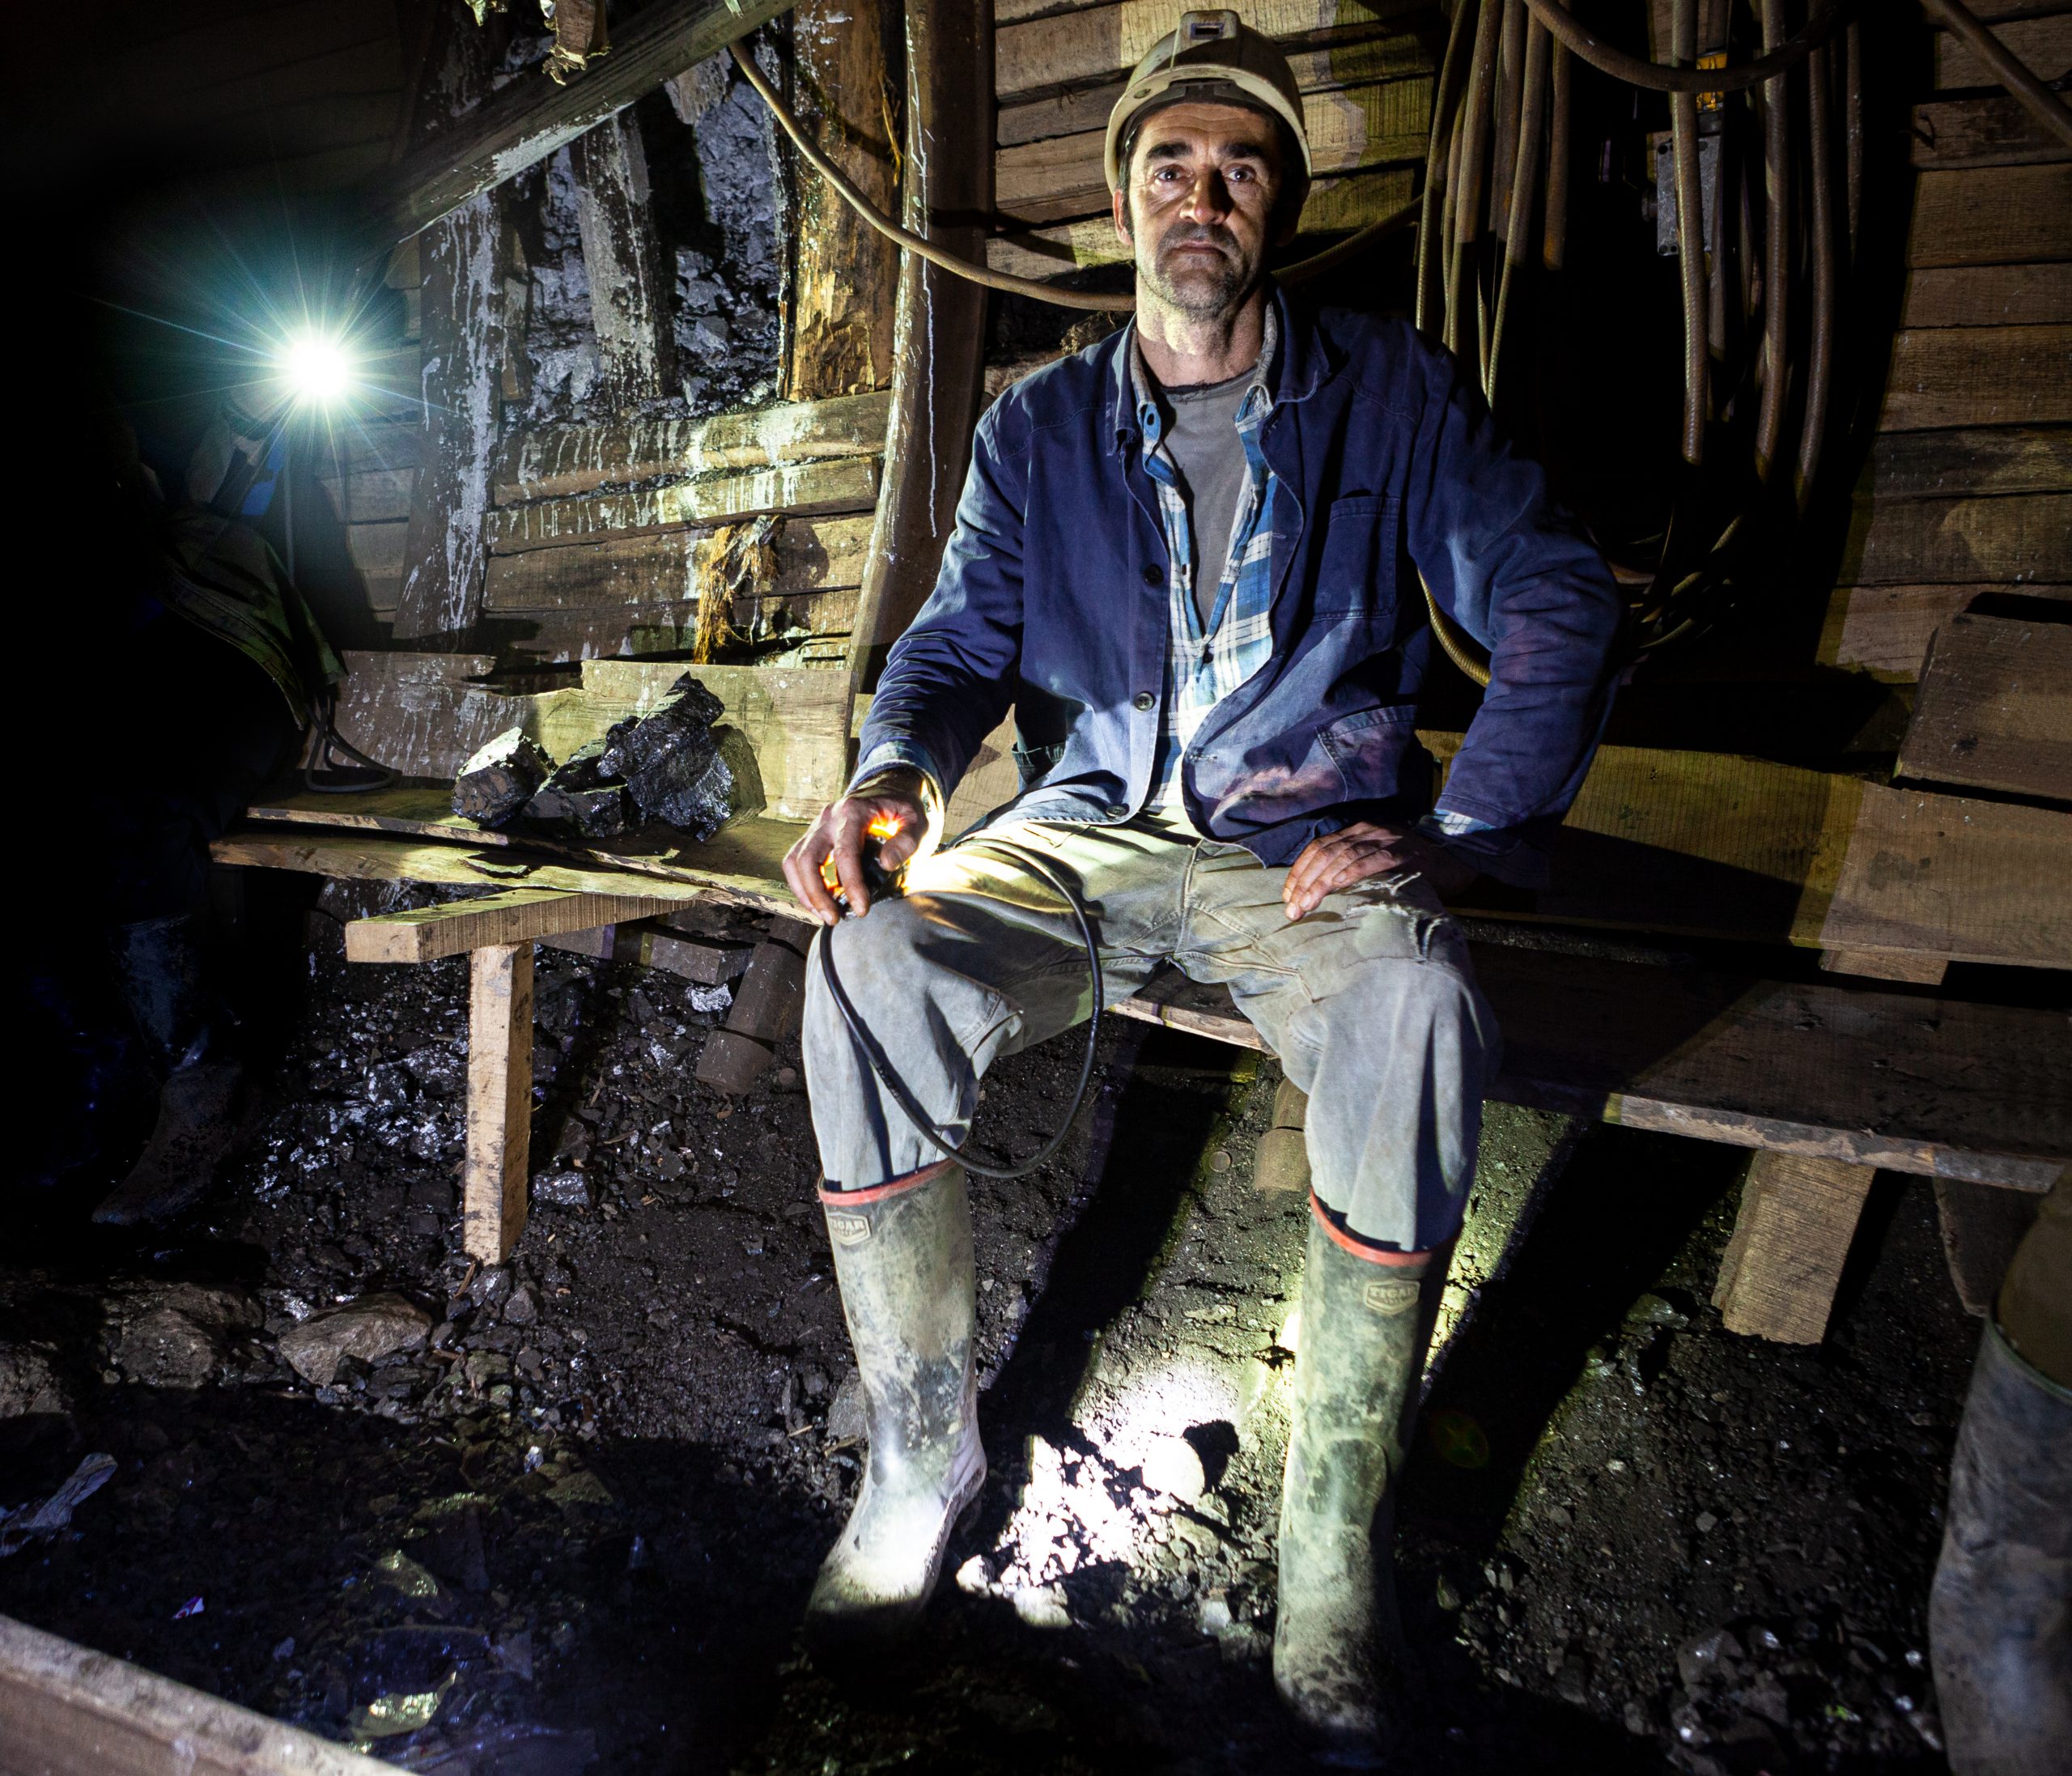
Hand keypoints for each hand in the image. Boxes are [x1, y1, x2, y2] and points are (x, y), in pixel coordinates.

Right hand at [783, 771, 928, 924]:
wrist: (889, 787)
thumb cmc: (903, 807)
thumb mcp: (918, 820)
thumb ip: (907, 840)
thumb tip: (886, 864)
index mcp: (854, 811)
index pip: (845, 853)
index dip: (851, 885)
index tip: (861, 909)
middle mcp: (828, 817)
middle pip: (807, 859)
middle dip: (817, 894)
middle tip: (835, 919)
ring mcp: (817, 826)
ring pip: (794, 861)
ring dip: (806, 892)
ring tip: (826, 915)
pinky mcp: (813, 836)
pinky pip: (796, 861)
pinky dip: (803, 884)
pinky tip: (820, 902)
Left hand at [1281, 821, 1479, 920]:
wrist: (1459, 858)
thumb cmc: (1417, 868)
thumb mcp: (1382, 860)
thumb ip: (1356, 868)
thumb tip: (1323, 894)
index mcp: (1361, 831)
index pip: (1320, 847)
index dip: (1300, 871)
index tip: (1288, 895)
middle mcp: (1370, 831)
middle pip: (1325, 853)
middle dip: (1304, 882)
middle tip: (1291, 909)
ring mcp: (1386, 840)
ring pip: (1341, 858)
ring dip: (1318, 884)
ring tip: (1305, 907)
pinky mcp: (1401, 854)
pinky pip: (1367, 863)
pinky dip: (1346, 877)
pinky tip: (1332, 891)